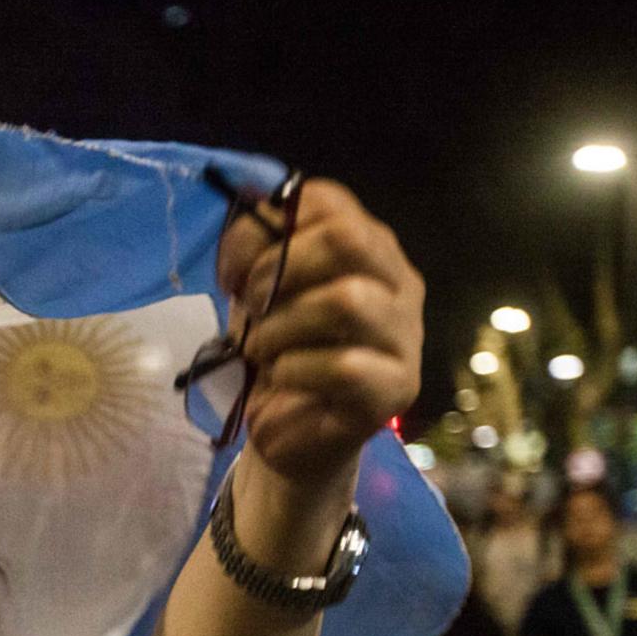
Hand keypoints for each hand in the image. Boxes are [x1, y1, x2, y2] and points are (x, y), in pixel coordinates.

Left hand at [216, 179, 424, 488]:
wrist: (291, 434)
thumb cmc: (278, 354)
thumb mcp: (258, 296)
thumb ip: (256, 252)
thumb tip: (249, 216)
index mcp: (367, 248)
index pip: (328, 201)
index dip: (265, 227)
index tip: (231, 271)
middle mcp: (398, 282)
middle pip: (347, 238)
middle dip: (278, 270)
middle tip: (250, 308)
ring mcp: (404, 335)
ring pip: (347, 300)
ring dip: (282, 325)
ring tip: (261, 349)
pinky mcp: (396, 388)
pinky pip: (344, 365)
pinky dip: (294, 370)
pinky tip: (281, 380)